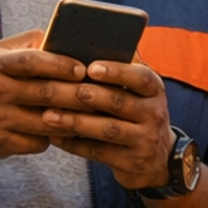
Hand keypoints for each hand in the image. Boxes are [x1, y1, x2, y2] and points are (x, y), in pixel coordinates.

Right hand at [0, 34, 90, 158]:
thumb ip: (24, 44)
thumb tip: (57, 33)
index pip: (31, 62)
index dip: (59, 64)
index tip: (82, 68)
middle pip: (44, 94)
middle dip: (76, 95)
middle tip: (101, 94)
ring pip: (45, 123)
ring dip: (72, 119)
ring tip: (93, 114)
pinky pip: (37, 143)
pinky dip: (54, 137)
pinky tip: (65, 130)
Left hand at [42, 58, 175, 190]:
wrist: (158, 160)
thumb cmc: (136, 115)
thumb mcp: (138, 93)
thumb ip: (120, 72)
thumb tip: (86, 45)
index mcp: (154, 89)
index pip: (140, 77)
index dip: (116, 71)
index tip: (90, 68)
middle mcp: (154, 113)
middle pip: (119, 102)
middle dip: (89, 96)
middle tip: (63, 90)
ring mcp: (145, 140)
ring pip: (107, 130)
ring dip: (76, 122)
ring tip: (49, 116)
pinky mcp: (132, 163)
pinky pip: (99, 153)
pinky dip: (74, 145)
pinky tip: (55, 137)